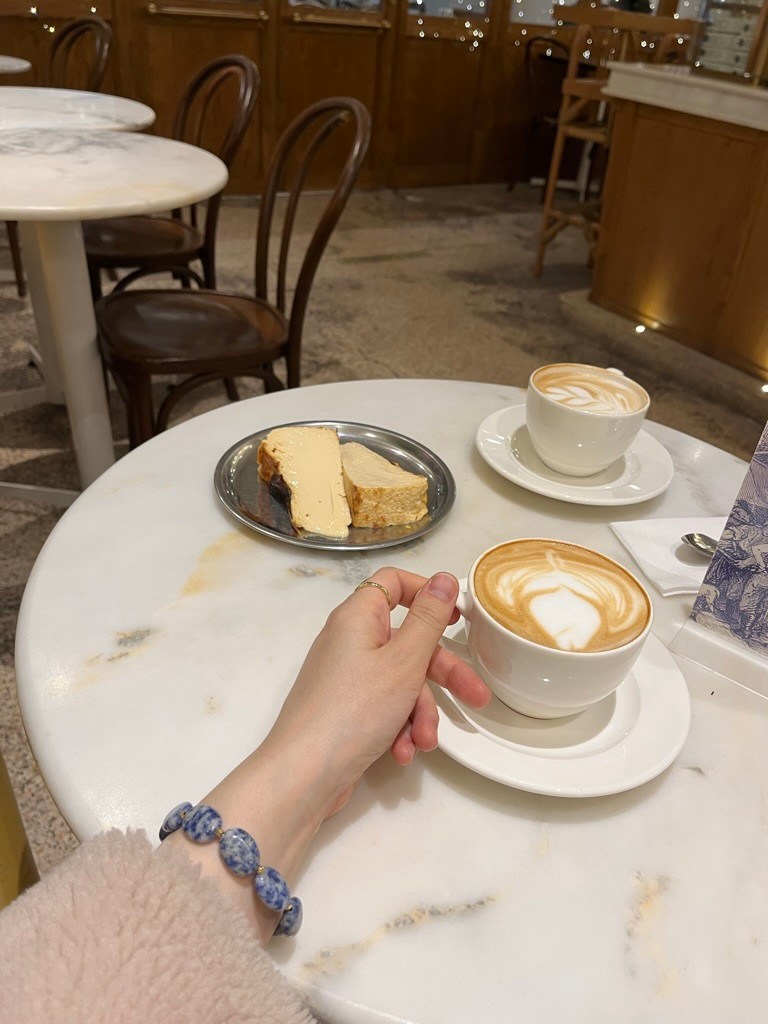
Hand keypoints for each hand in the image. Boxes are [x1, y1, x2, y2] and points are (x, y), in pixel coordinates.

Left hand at [164, 568, 489, 943]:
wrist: (304, 775)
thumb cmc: (356, 708)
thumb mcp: (404, 661)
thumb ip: (429, 619)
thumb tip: (445, 577)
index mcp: (357, 617)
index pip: (391, 583)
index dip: (426, 593)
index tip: (458, 616)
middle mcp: (349, 642)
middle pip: (407, 643)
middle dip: (442, 675)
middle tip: (477, 698)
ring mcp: (346, 679)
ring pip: (400, 683)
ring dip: (419, 713)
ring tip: (425, 742)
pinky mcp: (346, 712)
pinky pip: (383, 709)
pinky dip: (398, 729)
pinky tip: (403, 753)